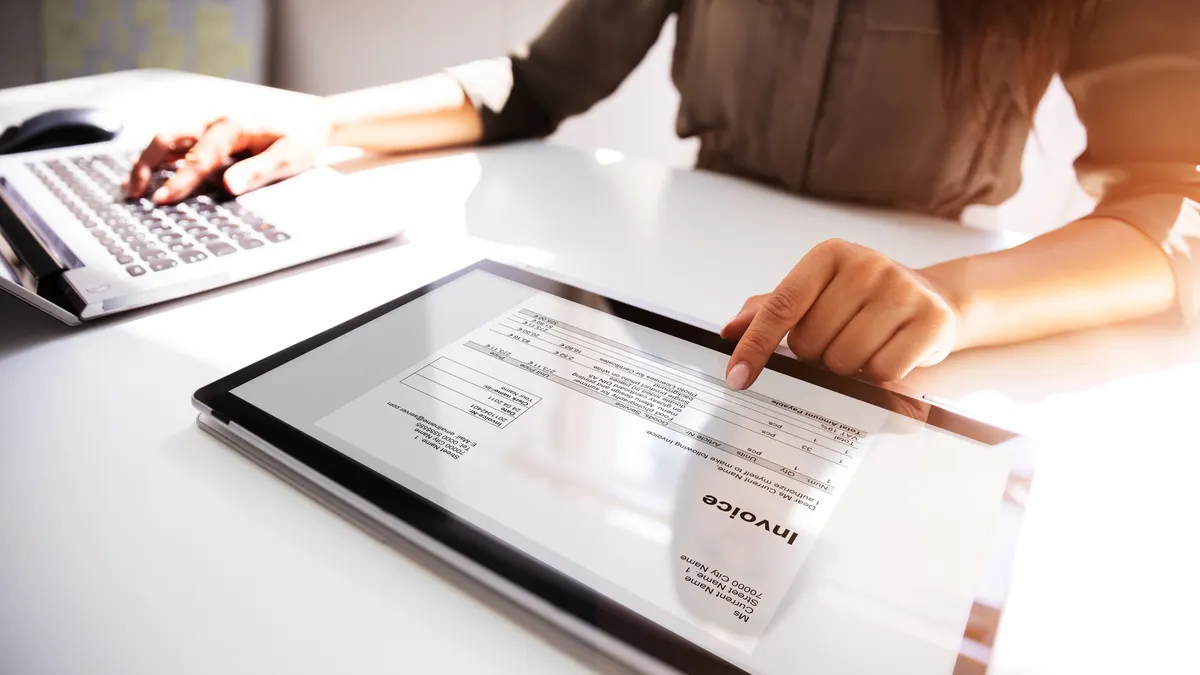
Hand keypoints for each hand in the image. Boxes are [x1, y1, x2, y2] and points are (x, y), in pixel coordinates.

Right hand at [123, 111, 331, 203]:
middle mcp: (214, 120)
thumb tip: (228, 187)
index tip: (161, 200)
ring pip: (168, 138)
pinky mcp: (210, 132)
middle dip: (146, 164)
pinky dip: (160, 158)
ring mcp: (209, 124)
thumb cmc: (300, 139)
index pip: (198, 157)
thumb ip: (257, 171)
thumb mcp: (287, 158)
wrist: (311, 121)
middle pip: (168, 137)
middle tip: (132, 193)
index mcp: (232, 126)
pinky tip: (150, 176)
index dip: (179, 181)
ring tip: (131, 188)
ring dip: (147, 161)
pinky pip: (179, 143)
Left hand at [720, 239, 959, 387]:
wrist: (934, 298)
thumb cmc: (863, 299)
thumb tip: (731, 330)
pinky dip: (878, 374)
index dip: (756, 344)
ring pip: (845, 360)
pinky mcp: (931, 320)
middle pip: (811, 341)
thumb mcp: (817, 294)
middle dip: (816, 353)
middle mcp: (867, 265)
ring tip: (864, 344)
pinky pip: (883, 371)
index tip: (737, 376)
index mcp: (830, 255)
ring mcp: (903, 290)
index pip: (782, 305)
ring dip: (847, 366)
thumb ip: (771, 310)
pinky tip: (888, 352)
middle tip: (838, 338)